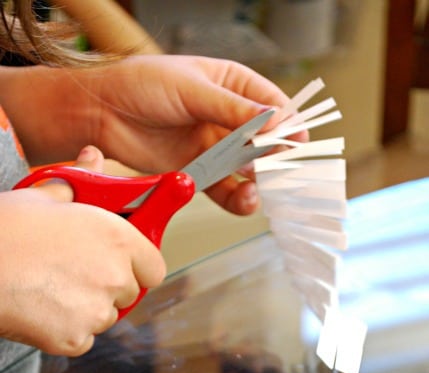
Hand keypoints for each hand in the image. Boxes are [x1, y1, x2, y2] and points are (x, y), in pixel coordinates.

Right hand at [0, 146, 165, 355]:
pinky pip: (82, 338)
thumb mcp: (43, 195)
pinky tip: (41, 308)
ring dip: (87, 308)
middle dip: (108, 286)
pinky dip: (66, 330)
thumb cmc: (4, 230)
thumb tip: (94, 159)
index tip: (124, 264)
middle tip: (75, 272)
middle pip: (128, 293)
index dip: (138, 266)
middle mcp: (115, 276)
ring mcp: (96, 312)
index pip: (153, 267)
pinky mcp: (74, 339)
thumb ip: (81, 183)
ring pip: (104, 316)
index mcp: (117, 238)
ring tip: (51, 288)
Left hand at [95, 55, 304, 214]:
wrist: (103, 113)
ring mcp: (214, 148)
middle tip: (276, 171)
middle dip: (274, 158)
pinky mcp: (199, 173)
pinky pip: (226, 190)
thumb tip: (272, 122)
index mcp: (232, 86)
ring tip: (257, 189)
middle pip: (265, 142)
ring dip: (258, 182)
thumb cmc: (142, 85)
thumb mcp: (191, 88)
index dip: (286, 123)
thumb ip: (231, 109)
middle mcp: (228, 119)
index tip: (294, 140)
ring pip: (248, 170)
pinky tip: (244, 200)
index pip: (272, 104)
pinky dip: (238, 198)